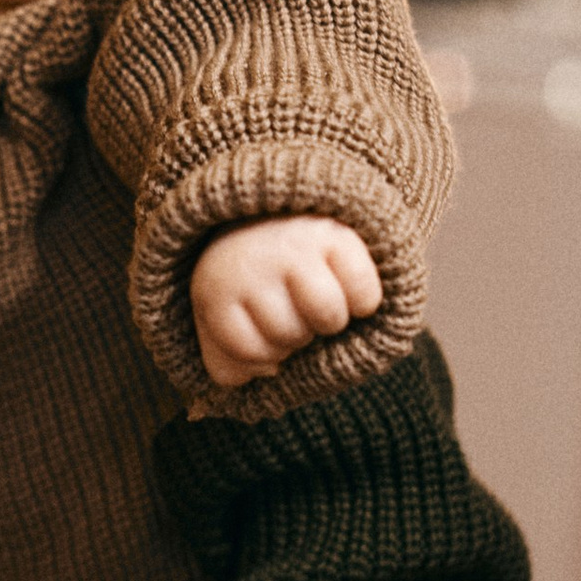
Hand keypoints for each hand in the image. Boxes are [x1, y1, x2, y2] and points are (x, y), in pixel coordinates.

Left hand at [190, 215, 383, 388]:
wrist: (278, 206)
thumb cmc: (251, 278)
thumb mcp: (222, 318)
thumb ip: (227, 362)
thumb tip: (266, 374)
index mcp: (216, 288)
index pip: (251, 355)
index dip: (267, 354)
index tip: (264, 328)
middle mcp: (252, 263)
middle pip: (291, 337)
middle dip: (298, 333)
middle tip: (293, 305)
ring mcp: (295, 246)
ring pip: (328, 318)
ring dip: (331, 320)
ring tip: (318, 298)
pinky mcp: (338, 236)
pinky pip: (364, 296)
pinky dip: (363, 300)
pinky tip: (345, 284)